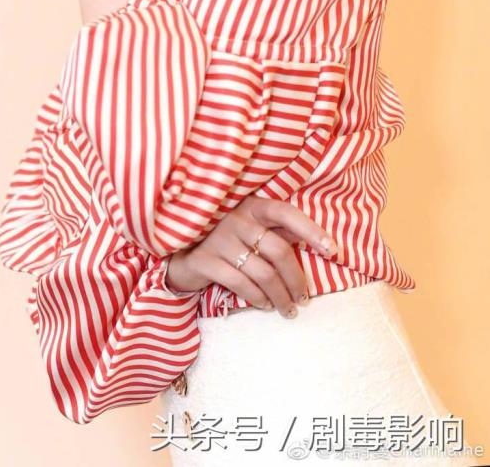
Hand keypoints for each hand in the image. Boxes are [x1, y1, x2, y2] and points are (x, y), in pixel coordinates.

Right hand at [165, 195, 338, 317]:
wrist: (182, 249)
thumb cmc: (228, 239)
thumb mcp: (252, 227)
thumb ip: (278, 231)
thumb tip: (318, 241)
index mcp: (252, 205)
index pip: (287, 212)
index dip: (311, 230)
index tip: (332, 250)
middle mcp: (236, 218)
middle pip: (279, 251)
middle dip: (297, 280)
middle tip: (305, 299)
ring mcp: (220, 239)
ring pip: (263, 274)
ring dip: (281, 297)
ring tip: (289, 309)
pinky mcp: (206, 260)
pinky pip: (242, 285)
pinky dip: (258, 299)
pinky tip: (265, 305)